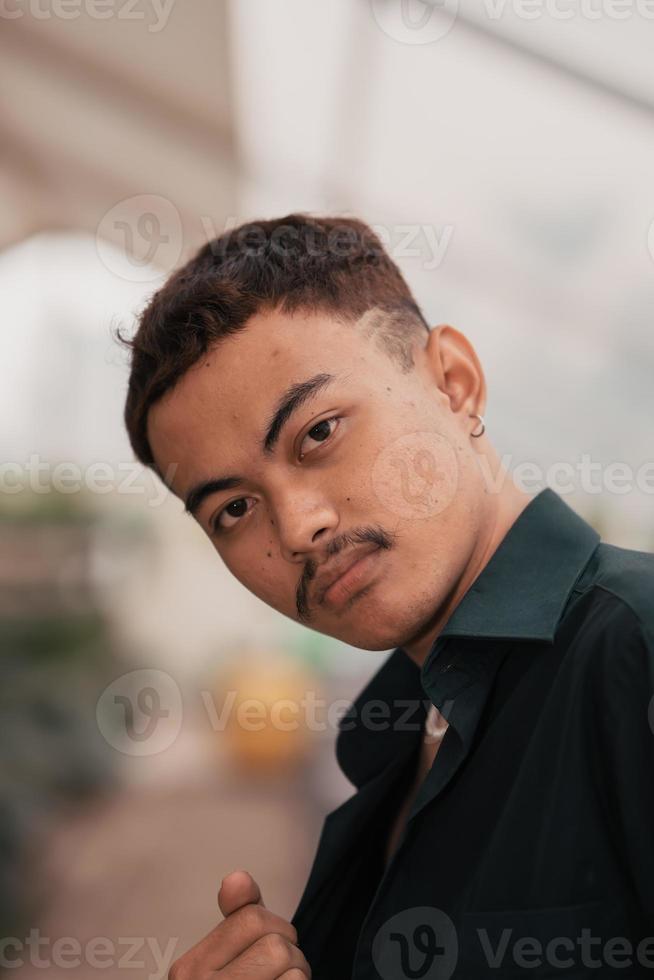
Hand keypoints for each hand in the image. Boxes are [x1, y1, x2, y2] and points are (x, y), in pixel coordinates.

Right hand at [168, 869, 310, 978]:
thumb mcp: (226, 964)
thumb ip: (237, 919)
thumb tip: (235, 878)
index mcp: (189, 968)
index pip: (250, 919)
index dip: (274, 931)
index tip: (269, 952)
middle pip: (273, 941)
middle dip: (289, 953)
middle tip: (280, 974)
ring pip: (287, 961)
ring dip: (297, 974)